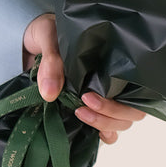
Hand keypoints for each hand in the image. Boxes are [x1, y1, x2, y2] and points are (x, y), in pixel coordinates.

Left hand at [22, 13, 145, 144]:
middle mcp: (113, 82)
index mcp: (112, 61)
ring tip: (78, 114)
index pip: (136, 88)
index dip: (121, 101)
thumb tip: (51, 94)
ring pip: (122, 123)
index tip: (89, 96)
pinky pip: (107, 132)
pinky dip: (101, 136)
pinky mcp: (88, 111)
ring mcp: (104, 98)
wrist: (29, 38)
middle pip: (132, 111)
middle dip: (111, 114)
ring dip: (105, 125)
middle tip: (83, 105)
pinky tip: (85, 131)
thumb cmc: (47, 31)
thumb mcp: (48, 36)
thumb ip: (51, 62)